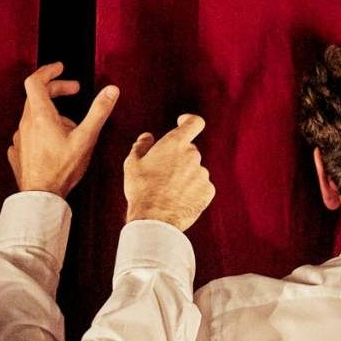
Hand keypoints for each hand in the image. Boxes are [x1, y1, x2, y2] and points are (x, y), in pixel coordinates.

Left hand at [7, 61, 120, 196]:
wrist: (41, 198)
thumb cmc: (62, 169)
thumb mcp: (86, 138)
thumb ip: (98, 112)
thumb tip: (111, 90)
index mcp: (40, 116)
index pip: (35, 81)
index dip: (48, 71)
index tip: (60, 68)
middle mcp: (25, 124)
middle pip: (36, 96)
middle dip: (56, 89)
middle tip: (74, 91)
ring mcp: (19, 138)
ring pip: (33, 115)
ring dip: (50, 112)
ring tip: (70, 124)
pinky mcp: (17, 152)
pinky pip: (28, 133)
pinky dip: (41, 129)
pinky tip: (53, 140)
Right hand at [123, 114, 214, 229]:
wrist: (155, 219)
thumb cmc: (141, 189)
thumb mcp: (132, 163)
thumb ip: (141, 145)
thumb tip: (148, 137)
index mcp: (175, 144)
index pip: (194, 122)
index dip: (189, 121)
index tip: (183, 123)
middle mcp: (193, 155)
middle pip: (190, 150)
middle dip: (179, 157)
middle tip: (163, 172)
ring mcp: (203, 174)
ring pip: (195, 169)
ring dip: (185, 175)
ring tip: (168, 191)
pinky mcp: (208, 191)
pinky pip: (202, 186)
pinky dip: (193, 190)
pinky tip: (178, 199)